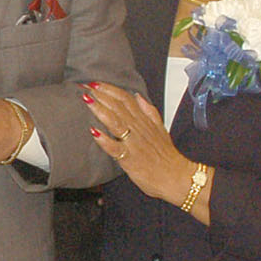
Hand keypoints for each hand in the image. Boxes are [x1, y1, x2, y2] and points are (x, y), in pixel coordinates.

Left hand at [82, 82, 192, 203]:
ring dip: (100, 110)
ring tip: (87, 100)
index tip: (94, 82)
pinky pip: (116, 148)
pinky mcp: (130, 159)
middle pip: (118, 106)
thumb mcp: (160, 129)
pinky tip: (93, 132)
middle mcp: (138, 129)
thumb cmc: (166, 156)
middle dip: (100, 95)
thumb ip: (149, 111)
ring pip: (116, 122)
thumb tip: (138, 95)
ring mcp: (134, 143)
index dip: (109, 89)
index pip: (126, 99)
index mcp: (144, 121)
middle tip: (83, 87)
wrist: (176, 177)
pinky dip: (105, 140)